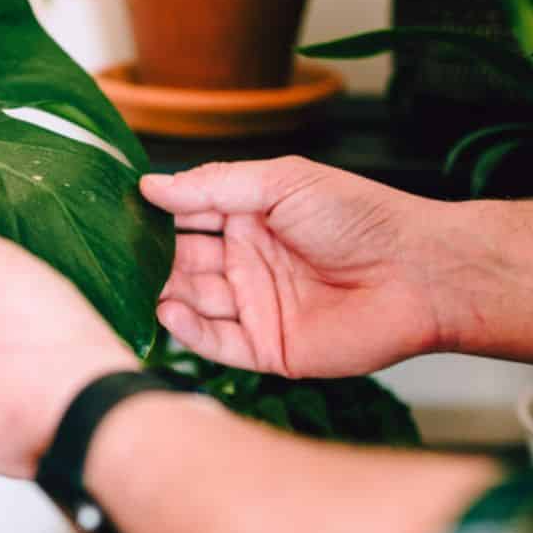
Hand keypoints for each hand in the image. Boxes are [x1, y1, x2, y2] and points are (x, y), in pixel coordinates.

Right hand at [141, 156, 452, 378]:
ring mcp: (256, 308)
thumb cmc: (362, 217)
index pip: (187, 217)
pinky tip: (169, 311)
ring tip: (131, 283)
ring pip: (193, 303)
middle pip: (181, 263)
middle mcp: (247, 264)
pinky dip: (189, 331)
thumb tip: (152, 184)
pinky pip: (217, 344)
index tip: (113, 211)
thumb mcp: (281, 183)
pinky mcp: (268, 349)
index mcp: (249, 219)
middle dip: (149, 259)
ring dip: (161, 293)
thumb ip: (215, 186)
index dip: (153, 215)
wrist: (419, 272)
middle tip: (113, 255)